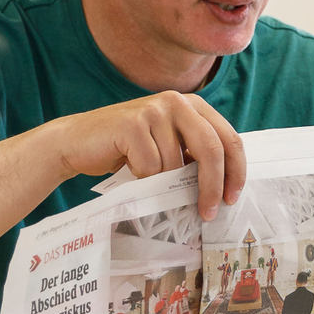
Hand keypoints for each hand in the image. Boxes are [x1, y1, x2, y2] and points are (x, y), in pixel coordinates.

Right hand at [51, 91, 245, 219]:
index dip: (235, 171)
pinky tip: (130, 169)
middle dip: (212, 186)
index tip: (231, 199)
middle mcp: (177, 102)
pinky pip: (151, 167)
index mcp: (193, 106)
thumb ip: (195, 154)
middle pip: (211, 149)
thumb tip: (227, 188)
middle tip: (208, 212)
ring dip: (164, 184)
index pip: (229, 139)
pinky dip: (143, 179)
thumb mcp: (169, 147)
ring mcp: (154, 110)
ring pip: (176, 164)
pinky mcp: (132, 124)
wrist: (78, 142)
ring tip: (147, 179)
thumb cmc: (128, 151)